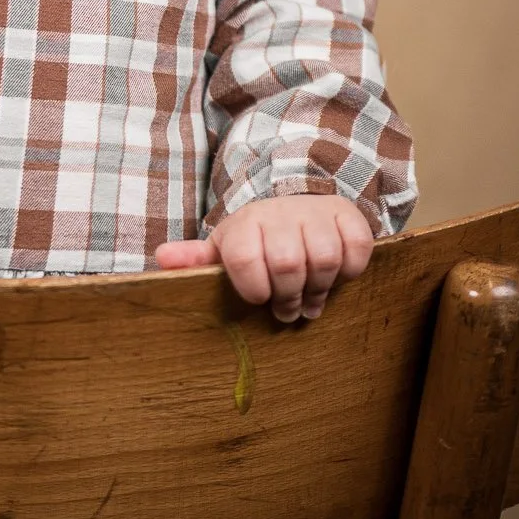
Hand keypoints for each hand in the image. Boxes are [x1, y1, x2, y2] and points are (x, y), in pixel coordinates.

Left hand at [153, 194, 373, 322]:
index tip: (259, 298)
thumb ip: (195, 259)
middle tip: (288, 310)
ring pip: (323, 258)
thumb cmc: (257, 242)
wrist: (295, 208)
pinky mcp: (347, 213)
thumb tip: (162, 259)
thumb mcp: (225, 250)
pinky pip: (356, 247)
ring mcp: (314, 211)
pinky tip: (336, 275)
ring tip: (310, 299)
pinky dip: (350, 269)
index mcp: (244, 223)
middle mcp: (278, 211)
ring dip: (319, 289)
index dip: (253, 289)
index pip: (244, 258)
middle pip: (287, 264)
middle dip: (289, 298)